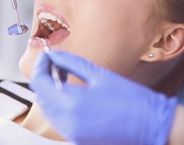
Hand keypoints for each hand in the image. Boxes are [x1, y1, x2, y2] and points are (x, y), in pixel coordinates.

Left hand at [30, 51, 177, 144]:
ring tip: (61, 75)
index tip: (45, 55)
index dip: (39, 65)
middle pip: (40, 95)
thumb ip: (71, 63)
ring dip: (49, 91)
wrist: (153, 126)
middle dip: (43, 76)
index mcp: (72, 102)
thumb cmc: (131, 100)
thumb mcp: (99, 75)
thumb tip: (54, 55)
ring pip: (47, 109)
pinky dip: (57, 105)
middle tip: (53, 63)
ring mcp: (71, 133)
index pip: (39, 81)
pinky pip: (57, 120)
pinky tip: (68, 93)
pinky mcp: (77, 139)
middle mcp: (67, 121)